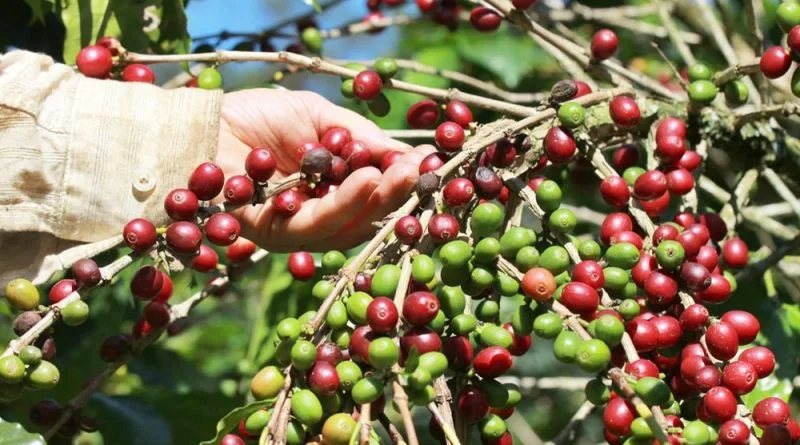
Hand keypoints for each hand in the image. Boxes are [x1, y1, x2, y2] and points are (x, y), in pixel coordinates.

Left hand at [217, 89, 432, 251]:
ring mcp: (295, 229)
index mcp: (330, 190)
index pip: (374, 195)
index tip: (429, 162)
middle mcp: (317, 214)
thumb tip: (405, 154)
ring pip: (347, 225)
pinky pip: (315, 224)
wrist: (203, 121)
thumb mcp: (320, 119)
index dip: (401, 182)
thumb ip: (359, 139)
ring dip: (377, 199)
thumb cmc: (257, 117)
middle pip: (367, 216)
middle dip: (396, 193)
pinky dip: (344, 204)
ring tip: (399, 174)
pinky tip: (367, 180)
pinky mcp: (272, 233)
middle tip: (421, 170)